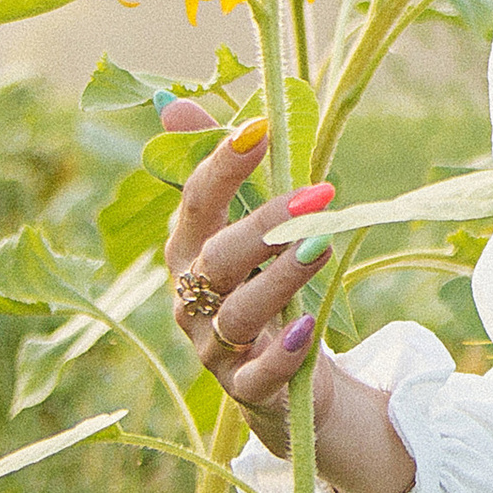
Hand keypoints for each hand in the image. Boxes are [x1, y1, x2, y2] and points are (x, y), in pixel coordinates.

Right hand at [163, 106, 416, 492]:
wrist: (281, 378)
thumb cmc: (260, 286)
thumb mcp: (246, 227)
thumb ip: (221, 171)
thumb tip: (171, 101)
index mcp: (190, 252)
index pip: (196, 204)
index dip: (223, 166)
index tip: (260, 129)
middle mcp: (193, 300)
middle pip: (217, 259)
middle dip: (264, 223)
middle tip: (319, 194)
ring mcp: (214, 348)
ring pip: (238, 314)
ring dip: (280, 279)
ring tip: (320, 247)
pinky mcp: (246, 391)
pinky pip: (257, 377)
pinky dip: (281, 354)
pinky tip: (307, 328)